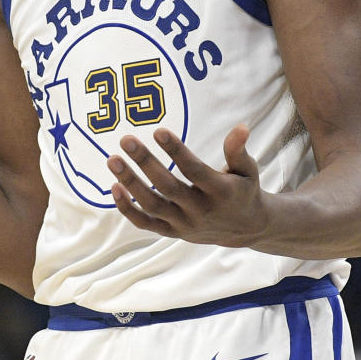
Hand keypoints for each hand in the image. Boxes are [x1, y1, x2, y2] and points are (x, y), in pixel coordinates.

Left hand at [108, 124, 267, 246]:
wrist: (245, 229)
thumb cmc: (243, 190)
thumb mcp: (247, 170)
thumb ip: (238, 150)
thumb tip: (241, 126)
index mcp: (220, 191)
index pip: (194, 170)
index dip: (176, 151)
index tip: (157, 130)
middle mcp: (200, 210)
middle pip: (167, 187)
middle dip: (145, 163)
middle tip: (126, 139)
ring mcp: (184, 224)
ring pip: (152, 205)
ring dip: (130, 183)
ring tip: (113, 160)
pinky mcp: (172, 232)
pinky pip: (146, 223)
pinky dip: (128, 209)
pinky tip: (114, 187)